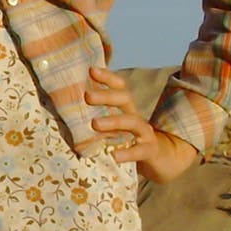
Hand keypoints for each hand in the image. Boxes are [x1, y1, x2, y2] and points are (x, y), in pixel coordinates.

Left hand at [86, 67, 198, 183]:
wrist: (161, 161)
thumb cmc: (130, 142)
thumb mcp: (115, 127)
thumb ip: (99, 117)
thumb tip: (69, 109)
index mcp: (127, 109)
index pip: (119, 88)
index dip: (108, 77)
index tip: (91, 70)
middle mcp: (136, 117)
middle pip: (125, 99)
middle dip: (106, 95)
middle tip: (87, 96)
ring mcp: (145, 134)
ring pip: (132, 122)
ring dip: (113, 121)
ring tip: (95, 124)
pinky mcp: (150, 151)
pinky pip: (139, 151)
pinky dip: (127, 153)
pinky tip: (114, 156)